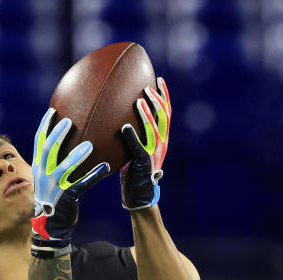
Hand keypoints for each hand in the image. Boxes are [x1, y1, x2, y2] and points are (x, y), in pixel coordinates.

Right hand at [31, 108, 109, 255]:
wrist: (50, 228)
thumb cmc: (52, 201)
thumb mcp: (46, 180)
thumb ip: (51, 164)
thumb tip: (62, 146)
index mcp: (38, 168)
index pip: (39, 142)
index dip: (45, 126)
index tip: (53, 111)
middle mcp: (43, 175)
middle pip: (49, 149)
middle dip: (58, 133)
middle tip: (70, 121)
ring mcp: (54, 187)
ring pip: (64, 167)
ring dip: (77, 155)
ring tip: (90, 144)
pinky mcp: (67, 197)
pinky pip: (81, 184)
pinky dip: (94, 175)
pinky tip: (105, 166)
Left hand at [119, 77, 170, 210]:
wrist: (139, 196)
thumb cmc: (132, 172)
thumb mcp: (133, 149)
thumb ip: (131, 135)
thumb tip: (115, 118)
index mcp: (161, 138)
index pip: (167, 112)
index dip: (165, 95)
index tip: (158, 79)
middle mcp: (162, 143)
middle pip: (164, 116)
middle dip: (157, 99)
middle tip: (146, 86)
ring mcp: (155, 154)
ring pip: (155, 129)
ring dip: (147, 114)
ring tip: (139, 101)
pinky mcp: (146, 164)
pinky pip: (140, 147)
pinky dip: (133, 136)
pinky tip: (125, 127)